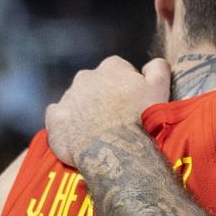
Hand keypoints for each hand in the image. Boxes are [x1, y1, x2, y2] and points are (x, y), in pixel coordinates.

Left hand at [46, 56, 171, 168]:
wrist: (118, 152)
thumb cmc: (142, 120)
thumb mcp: (160, 90)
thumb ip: (158, 69)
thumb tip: (152, 63)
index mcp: (112, 68)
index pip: (117, 67)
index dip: (124, 83)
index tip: (130, 100)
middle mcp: (86, 77)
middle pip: (93, 82)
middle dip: (101, 95)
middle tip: (114, 117)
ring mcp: (68, 97)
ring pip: (75, 99)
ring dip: (84, 110)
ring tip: (98, 131)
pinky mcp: (55, 118)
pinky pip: (57, 116)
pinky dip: (65, 122)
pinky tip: (77, 135)